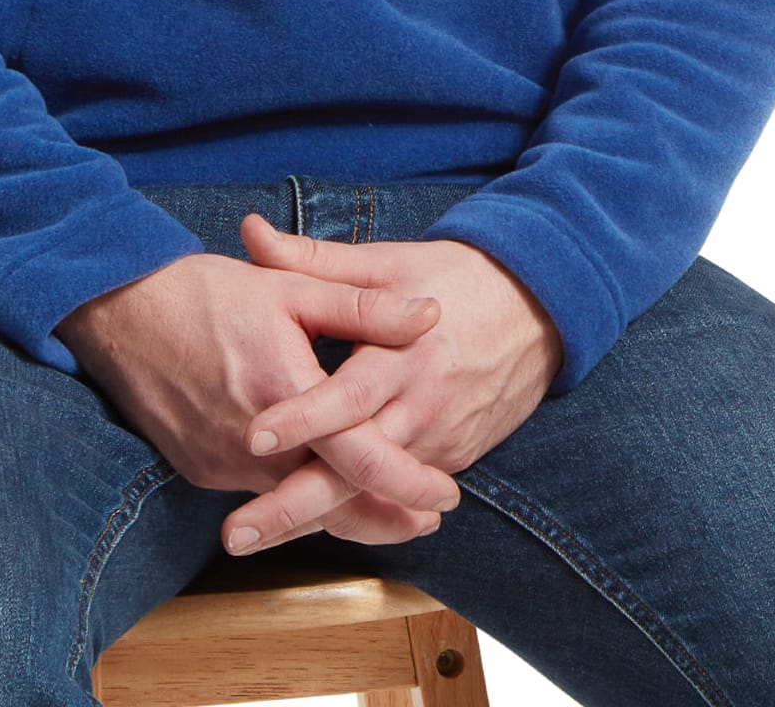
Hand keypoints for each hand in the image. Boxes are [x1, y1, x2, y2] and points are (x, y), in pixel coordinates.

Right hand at [56, 248, 462, 543]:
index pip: (360, 458)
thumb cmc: (205, 290)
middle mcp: (252, 444)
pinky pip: (258, 493)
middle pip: (332, 502)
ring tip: (387, 510)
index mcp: (284, 392)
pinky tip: (316, 483)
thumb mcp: (290, 288)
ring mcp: (221, 463)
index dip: (408, 481)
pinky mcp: (199, 469)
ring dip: (341, 510)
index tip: (445, 494)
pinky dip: (294, 495)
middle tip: (426, 519)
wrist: (118, 308)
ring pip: (294, 504)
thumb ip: (363, 309)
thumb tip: (429, 316)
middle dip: (385, 517)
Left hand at [216, 213, 563, 554]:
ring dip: (316, 521)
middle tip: (238, 533)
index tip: (252, 436)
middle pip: (355, 467)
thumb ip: (315, 258)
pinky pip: (400, 495)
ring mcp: (440, 439)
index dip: (302, 417)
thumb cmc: (451, 277)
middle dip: (295, 506)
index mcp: (403, 352)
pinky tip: (307, 529)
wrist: (536, 307)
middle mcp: (421, 404)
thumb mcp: (386, 261)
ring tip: (256, 542)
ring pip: (373, 493)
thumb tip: (251, 233)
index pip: (348, 396)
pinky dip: (359, 514)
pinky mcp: (454, 458)